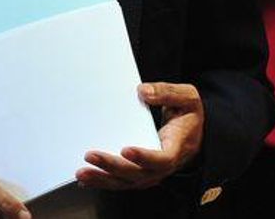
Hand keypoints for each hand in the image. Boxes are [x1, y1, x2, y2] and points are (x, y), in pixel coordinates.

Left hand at [77, 83, 203, 189]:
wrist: (193, 133)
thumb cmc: (188, 115)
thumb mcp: (187, 97)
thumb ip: (167, 93)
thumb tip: (143, 92)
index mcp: (176, 148)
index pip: (162, 158)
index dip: (144, 157)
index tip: (126, 149)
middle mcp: (162, 166)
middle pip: (137, 173)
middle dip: (112, 166)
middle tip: (90, 156)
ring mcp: (150, 173)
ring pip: (125, 182)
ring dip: (102, 178)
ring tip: (81, 172)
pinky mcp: (139, 175)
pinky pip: (120, 182)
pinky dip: (103, 181)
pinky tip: (86, 179)